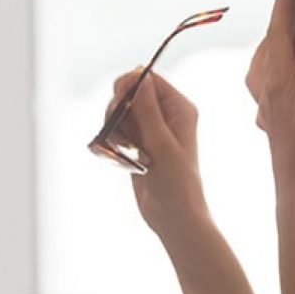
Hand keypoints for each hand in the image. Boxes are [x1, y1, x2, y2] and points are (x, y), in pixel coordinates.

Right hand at [104, 69, 208, 236]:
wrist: (174, 217)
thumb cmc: (177, 184)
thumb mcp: (162, 145)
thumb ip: (149, 111)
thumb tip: (139, 76)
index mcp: (180, 109)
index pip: (149, 79)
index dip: (129, 85)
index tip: (119, 104)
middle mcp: (166, 115)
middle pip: (130, 92)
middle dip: (118, 108)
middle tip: (120, 131)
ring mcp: (151, 129)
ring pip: (120, 112)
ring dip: (115, 126)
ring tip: (125, 149)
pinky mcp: (139, 144)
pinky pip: (117, 130)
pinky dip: (113, 139)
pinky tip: (121, 155)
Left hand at [246, 0, 294, 203]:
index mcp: (279, 82)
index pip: (279, 34)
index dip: (284, 7)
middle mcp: (267, 90)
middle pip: (270, 44)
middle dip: (280, 17)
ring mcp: (268, 104)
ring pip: (265, 61)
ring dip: (276, 38)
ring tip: (289, 23)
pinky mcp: (273, 116)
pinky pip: (268, 77)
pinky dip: (275, 61)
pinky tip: (283, 67)